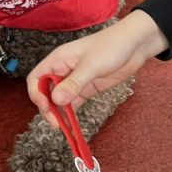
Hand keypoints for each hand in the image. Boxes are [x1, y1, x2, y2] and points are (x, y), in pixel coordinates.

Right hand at [27, 9, 168, 126]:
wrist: (135, 44)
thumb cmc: (111, 46)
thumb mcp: (91, 65)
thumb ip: (74, 83)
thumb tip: (56, 100)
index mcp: (58, 60)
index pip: (36, 78)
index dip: (37, 93)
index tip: (46, 107)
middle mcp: (64, 70)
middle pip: (46, 91)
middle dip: (48, 107)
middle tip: (55, 123)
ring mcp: (76, 80)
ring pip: (60, 99)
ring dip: (59, 112)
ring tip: (63, 127)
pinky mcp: (88, 87)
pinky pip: (75, 102)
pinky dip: (71, 113)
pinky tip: (72, 123)